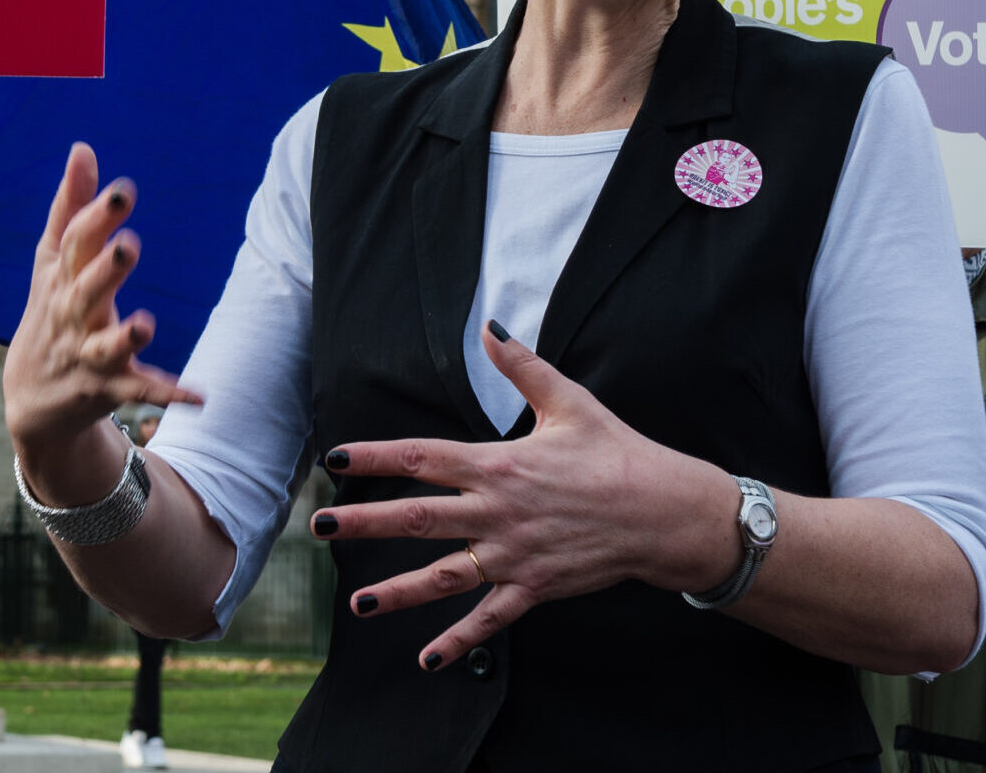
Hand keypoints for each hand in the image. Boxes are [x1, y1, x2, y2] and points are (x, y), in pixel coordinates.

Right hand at [5, 145, 202, 497]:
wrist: (32, 398)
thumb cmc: (51, 312)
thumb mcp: (54, 261)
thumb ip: (72, 205)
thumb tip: (83, 148)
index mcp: (63, 279)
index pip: (76, 243)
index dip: (98, 217)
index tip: (124, 189)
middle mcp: (73, 315)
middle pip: (87, 290)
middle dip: (106, 269)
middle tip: (130, 245)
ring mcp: (89, 355)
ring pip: (106, 346)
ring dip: (126, 335)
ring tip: (146, 323)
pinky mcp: (109, 388)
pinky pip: (140, 390)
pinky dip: (167, 393)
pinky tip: (199, 396)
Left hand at [313, 322, 732, 669]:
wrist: (664, 511)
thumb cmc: (617, 452)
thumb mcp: (569, 401)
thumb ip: (522, 366)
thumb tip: (489, 326)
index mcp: (499, 463)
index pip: (423, 457)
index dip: (376, 457)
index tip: (335, 458)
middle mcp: (498, 510)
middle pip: (418, 517)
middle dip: (365, 524)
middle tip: (320, 529)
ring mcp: (514, 553)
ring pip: (444, 575)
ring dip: (398, 591)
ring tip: (357, 604)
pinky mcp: (535, 586)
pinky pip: (489, 618)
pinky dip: (458, 641)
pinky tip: (426, 659)